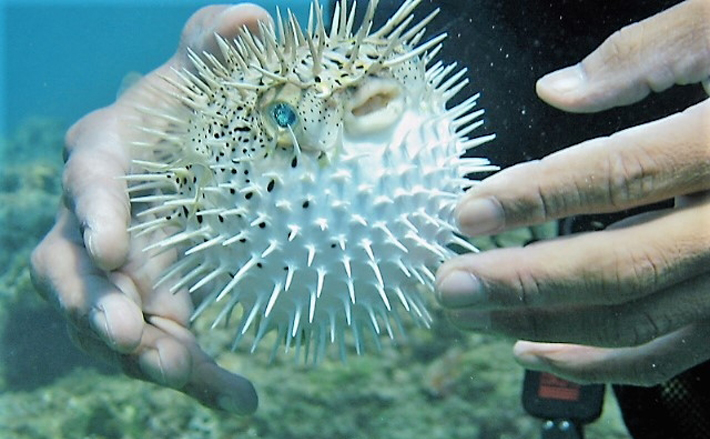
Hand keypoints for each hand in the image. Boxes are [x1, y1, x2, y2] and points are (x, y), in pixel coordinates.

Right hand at [30, 4, 270, 413]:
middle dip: (96, 307)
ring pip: (107, 323)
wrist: (189, 171)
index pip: (88, 180)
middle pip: (75, 271)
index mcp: (107, 160)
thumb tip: (253, 16)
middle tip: (131, 338)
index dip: (94, 212)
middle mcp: (93, 223)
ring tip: (183, 374)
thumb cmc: (189, 119)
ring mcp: (112, 276)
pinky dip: (198, 377)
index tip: (114, 249)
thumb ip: (215, 47)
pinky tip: (240, 400)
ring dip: (141, 354)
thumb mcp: (200, 80)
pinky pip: (163, 349)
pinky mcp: (145, 311)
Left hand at [436, 0, 709, 385]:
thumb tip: (556, 91)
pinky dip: (603, 361)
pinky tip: (539, 348)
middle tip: (451, 287)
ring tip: (476, 316)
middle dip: (526, 282)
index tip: (468, 214)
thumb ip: (647, 54)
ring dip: (548, 326)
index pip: (620, 176)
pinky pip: (671, 351)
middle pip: (622, 267)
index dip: (537, 197)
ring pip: (640, 322)